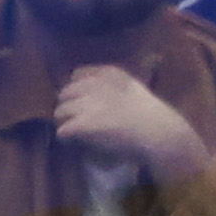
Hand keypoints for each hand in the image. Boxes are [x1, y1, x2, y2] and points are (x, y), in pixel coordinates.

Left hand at [49, 66, 211, 183]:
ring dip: (65, 123)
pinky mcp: (83, 124)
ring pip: (60, 112)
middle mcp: (94, 84)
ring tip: (74, 133)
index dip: (75, 91)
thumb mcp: (132, 87)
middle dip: (67, 107)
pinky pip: (62, 131)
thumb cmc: (150, 115)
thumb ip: (112, 86)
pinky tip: (75, 142)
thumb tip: (91, 96)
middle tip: (74, 121)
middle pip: (64, 93)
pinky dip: (66, 138)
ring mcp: (87, 104)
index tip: (80, 102)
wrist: (156, 132)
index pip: (76, 75)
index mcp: (107, 73)